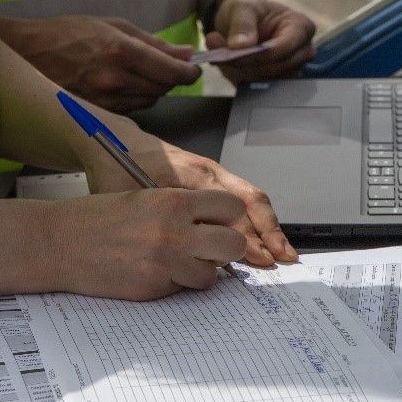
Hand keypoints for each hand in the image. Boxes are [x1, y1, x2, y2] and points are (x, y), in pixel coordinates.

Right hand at [0, 14, 200, 112]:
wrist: (29, 55)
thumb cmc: (67, 35)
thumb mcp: (113, 26)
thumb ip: (153, 43)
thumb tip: (184, 53)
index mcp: (121, 52)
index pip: (171, 71)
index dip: (189, 72)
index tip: (194, 69)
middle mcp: (115, 80)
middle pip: (163, 88)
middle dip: (169, 77)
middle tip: (161, 65)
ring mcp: (105, 101)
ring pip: (148, 101)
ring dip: (151, 89)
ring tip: (132, 72)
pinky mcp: (98, 114)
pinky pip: (130, 110)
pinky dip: (133, 99)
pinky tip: (118, 85)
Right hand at [49, 189, 246, 299]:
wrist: (60, 243)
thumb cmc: (99, 218)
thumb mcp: (146, 198)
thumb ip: (182, 208)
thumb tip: (216, 223)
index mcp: (173, 201)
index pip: (231, 208)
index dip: (229, 217)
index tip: (220, 222)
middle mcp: (174, 231)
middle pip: (234, 245)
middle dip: (226, 248)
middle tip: (210, 247)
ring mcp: (165, 263)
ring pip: (213, 274)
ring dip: (202, 270)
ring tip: (178, 261)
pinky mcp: (154, 288)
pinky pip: (184, 289)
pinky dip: (177, 283)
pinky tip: (155, 271)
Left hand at [82, 121, 297, 266]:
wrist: (119, 143)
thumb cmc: (120, 168)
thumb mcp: (135, 196)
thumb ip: (163, 220)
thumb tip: (192, 253)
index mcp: (192, 174)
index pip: (232, 207)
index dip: (247, 235)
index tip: (259, 258)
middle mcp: (210, 171)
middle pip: (251, 201)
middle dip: (270, 231)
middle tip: (282, 259)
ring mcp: (214, 174)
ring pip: (251, 199)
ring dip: (268, 226)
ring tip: (281, 252)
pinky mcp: (211, 180)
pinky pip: (242, 198)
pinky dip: (255, 220)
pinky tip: (260, 239)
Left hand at [205, 0, 316, 83]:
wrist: (243, 22)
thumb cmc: (249, 12)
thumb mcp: (242, 8)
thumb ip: (242, 24)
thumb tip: (240, 46)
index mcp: (301, 27)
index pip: (283, 48)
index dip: (258, 55)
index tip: (233, 55)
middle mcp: (302, 51)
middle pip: (275, 68)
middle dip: (245, 65)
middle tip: (220, 56)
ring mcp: (291, 69)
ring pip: (265, 81)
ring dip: (239, 73)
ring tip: (221, 58)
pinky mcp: (277, 82)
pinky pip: (257, 88)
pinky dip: (239, 79)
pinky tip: (228, 66)